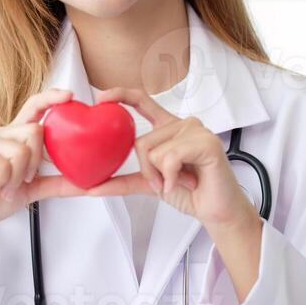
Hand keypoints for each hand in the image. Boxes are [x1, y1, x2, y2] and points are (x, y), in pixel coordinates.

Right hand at [0, 88, 89, 240]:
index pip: (34, 108)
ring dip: (17, 178)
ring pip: (20, 150)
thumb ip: (58, 182)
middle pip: (34, 132)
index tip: (70, 96)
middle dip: (34, 164)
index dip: (51, 98)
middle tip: (21, 181)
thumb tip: (90, 183)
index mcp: (13, 136)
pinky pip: (1, 165)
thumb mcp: (33, 190)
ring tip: (3, 188)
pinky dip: (1, 183)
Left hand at [85, 87, 259, 234]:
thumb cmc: (189, 192)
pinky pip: (171, 157)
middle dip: (147, 171)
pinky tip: (187, 182)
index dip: (120, 95)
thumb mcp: (148, 183)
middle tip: (164, 182)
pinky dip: (172, 177)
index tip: (101, 98)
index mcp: (167, 128)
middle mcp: (181, 124)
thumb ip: (120, 181)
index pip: (141, 101)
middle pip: (141, 141)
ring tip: (180, 181)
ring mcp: (195, 130)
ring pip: (154, 151)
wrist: (216, 210)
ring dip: (161, 176)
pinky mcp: (206, 142)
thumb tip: (89, 187)